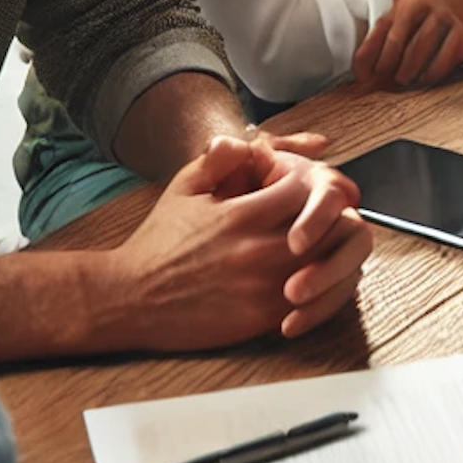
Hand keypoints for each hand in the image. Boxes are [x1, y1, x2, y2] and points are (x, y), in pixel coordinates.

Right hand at [106, 137, 369, 351]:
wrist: (126, 300)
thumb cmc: (159, 241)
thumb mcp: (185, 187)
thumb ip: (221, 158)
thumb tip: (251, 142)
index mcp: (241, 216)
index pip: (307, 191)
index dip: (312, 185)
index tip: (304, 189)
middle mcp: (256, 252)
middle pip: (331, 229)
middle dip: (335, 218)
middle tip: (328, 216)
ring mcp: (261, 289)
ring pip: (330, 266)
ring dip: (335, 252)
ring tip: (325, 244)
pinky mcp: (260, 320)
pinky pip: (314, 303)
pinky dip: (324, 288)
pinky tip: (314, 276)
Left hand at [353, 0, 462, 91]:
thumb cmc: (435, 6)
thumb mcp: (411, 6)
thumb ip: (390, 26)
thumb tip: (365, 61)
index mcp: (406, 3)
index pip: (379, 30)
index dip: (366, 55)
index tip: (361, 74)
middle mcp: (425, 9)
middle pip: (397, 42)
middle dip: (385, 66)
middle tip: (380, 79)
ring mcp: (446, 20)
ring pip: (419, 51)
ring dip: (407, 71)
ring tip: (402, 78)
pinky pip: (444, 59)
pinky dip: (431, 73)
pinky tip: (425, 77)